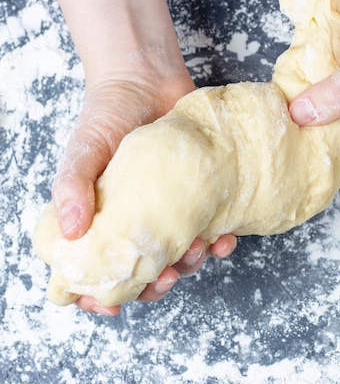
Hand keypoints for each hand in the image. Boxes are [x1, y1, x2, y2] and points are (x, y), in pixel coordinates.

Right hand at [44, 0, 236, 314]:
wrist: (148, 80)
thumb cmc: (108, 114)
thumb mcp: (84, 148)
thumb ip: (72, 185)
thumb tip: (70, 231)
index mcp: (102, 220)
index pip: (96, 270)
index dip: (102, 294)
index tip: (114, 304)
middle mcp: (136, 222)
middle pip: (143, 272)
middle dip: (155, 285)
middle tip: (165, 277)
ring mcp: (169, 212)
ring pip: (180, 258)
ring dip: (191, 265)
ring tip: (199, 251)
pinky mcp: (198, 198)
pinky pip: (211, 231)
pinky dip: (219, 242)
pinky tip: (224, 239)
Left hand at [289, 0, 339, 181]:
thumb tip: (303, 117)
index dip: (339, 167)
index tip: (306, 182)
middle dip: (318, 138)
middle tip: (284, 153)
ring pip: (330, 100)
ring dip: (308, 108)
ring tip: (277, 127)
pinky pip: (322, 71)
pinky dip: (305, 77)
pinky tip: (282, 88)